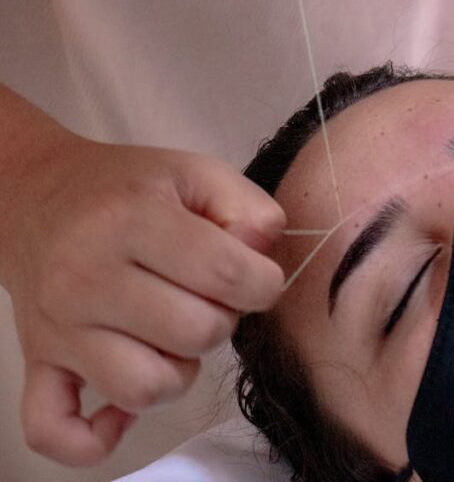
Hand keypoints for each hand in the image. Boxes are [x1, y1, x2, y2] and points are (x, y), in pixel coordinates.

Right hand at [0, 97, 284, 467]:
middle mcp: (87, 275)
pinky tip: (120, 405)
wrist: (42, 196)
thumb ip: (247, 207)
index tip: (254, 276)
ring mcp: (59, 326)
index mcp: (132, 218)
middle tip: (205, 296)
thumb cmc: (128, 187)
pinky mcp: (38, 363)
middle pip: (194, 333)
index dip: (261, 282)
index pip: (224, 272)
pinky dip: (96, 434)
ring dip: (177, 370)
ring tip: (170, 334)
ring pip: (145, 388)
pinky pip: (57, 430)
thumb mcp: (194, 171)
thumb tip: (263, 259)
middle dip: (221, 319)